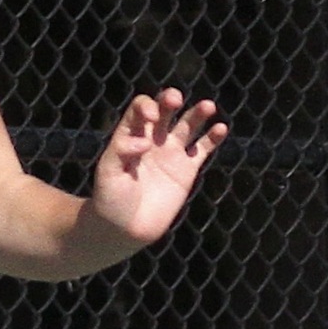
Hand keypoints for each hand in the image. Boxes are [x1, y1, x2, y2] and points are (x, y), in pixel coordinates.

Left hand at [89, 89, 228, 245]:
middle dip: (170, 100)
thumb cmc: (110, 199)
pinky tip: (220, 129)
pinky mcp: (186, 170)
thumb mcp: (107, 172)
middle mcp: (152, 139)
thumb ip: (121, 151)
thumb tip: (146, 142)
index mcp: (130, 136)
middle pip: (165, 110)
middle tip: (175, 100)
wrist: (124, 229)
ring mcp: (171, 153)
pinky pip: (203, 148)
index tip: (150, 117)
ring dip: (198, 113)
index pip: (140, 109)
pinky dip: (213, 137)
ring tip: (208, 106)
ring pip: (188, 125)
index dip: (146, 106)